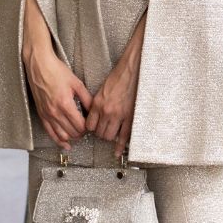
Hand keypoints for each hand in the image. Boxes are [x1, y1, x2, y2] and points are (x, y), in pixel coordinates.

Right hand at [24, 46, 93, 149]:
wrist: (39, 66)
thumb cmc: (57, 72)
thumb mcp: (76, 83)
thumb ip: (87, 98)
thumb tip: (94, 110)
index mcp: (65, 104)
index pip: (80, 126)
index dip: (88, 128)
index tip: (91, 124)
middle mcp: (55, 112)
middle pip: (72, 132)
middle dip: (81, 133)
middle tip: (86, 129)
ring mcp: (47, 114)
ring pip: (61, 135)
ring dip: (71, 138)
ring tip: (78, 135)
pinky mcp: (41, 114)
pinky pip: (49, 132)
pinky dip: (58, 140)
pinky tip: (65, 144)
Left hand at [81, 47, 138, 163]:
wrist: (133, 70)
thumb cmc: (119, 77)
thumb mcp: (102, 89)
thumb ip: (98, 103)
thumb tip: (96, 114)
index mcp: (98, 103)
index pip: (89, 125)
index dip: (92, 129)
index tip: (95, 128)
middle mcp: (107, 111)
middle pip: (99, 133)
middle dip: (100, 134)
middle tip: (104, 130)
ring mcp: (119, 115)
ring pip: (109, 136)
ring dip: (109, 137)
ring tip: (112, 133)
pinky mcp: (130, 117)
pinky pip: (124, 136)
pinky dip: (120, 146)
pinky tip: (117, 152)